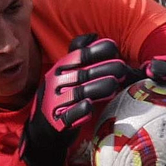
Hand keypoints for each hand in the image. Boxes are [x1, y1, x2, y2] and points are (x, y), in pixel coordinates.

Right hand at [19, 35, 136, 165]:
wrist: (43, 130)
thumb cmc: (61, 96)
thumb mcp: (65, 72)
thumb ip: (79, 54)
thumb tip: (95, 35)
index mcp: (60, 69)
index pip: (79, 54)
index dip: (98, 50)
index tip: (114, 50)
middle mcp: (56, 83)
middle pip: (83, 72)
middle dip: (106, 68)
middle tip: (122, 69)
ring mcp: (56, 102)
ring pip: (80, 92)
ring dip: (98, 87)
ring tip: (114, 85)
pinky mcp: (58, 122)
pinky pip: (70, 115)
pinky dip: (80, 110)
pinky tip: (89, 106)